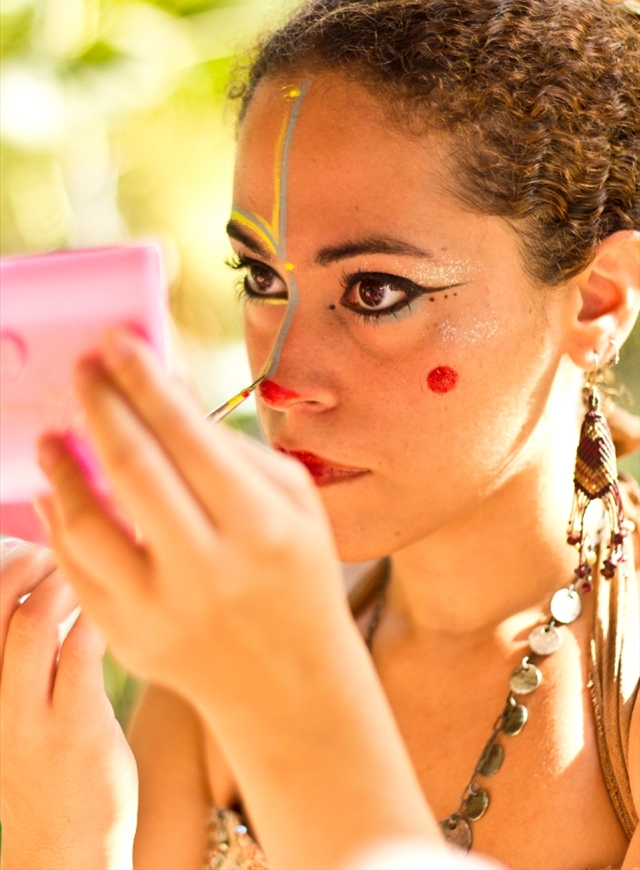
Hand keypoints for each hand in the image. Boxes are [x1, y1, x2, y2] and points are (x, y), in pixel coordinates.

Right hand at [0, 539, 136, 869]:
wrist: (62, 849)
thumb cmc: (46, 761)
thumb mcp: (17, 703)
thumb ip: (25, 648)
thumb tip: (48, 579)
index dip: (4, 556)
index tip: (37, 546)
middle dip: (33, 557)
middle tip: (66, 554)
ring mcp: (30, 712)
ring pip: (34, 619)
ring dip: (67, 580)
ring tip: (92, 578)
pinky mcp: (76, 726)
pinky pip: (82, 650)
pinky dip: (98, 615)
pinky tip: (116, 610)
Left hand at [36, 331, 348, 717]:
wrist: (291, 684)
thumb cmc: (297, 576)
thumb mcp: (294, 503)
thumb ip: (234, 447)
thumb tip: (167, 391)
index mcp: (261, 525)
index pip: (188, 436)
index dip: (145, 381)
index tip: (116, 342)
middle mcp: (210, 568)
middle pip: (133, 468)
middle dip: (100, 405)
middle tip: (81, 368)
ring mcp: (163, 609)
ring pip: (89, 523)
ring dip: (61, 468)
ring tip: (50, 432)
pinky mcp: (129, 639)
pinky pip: (78, 570)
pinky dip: (60, 523)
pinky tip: (55, 491)